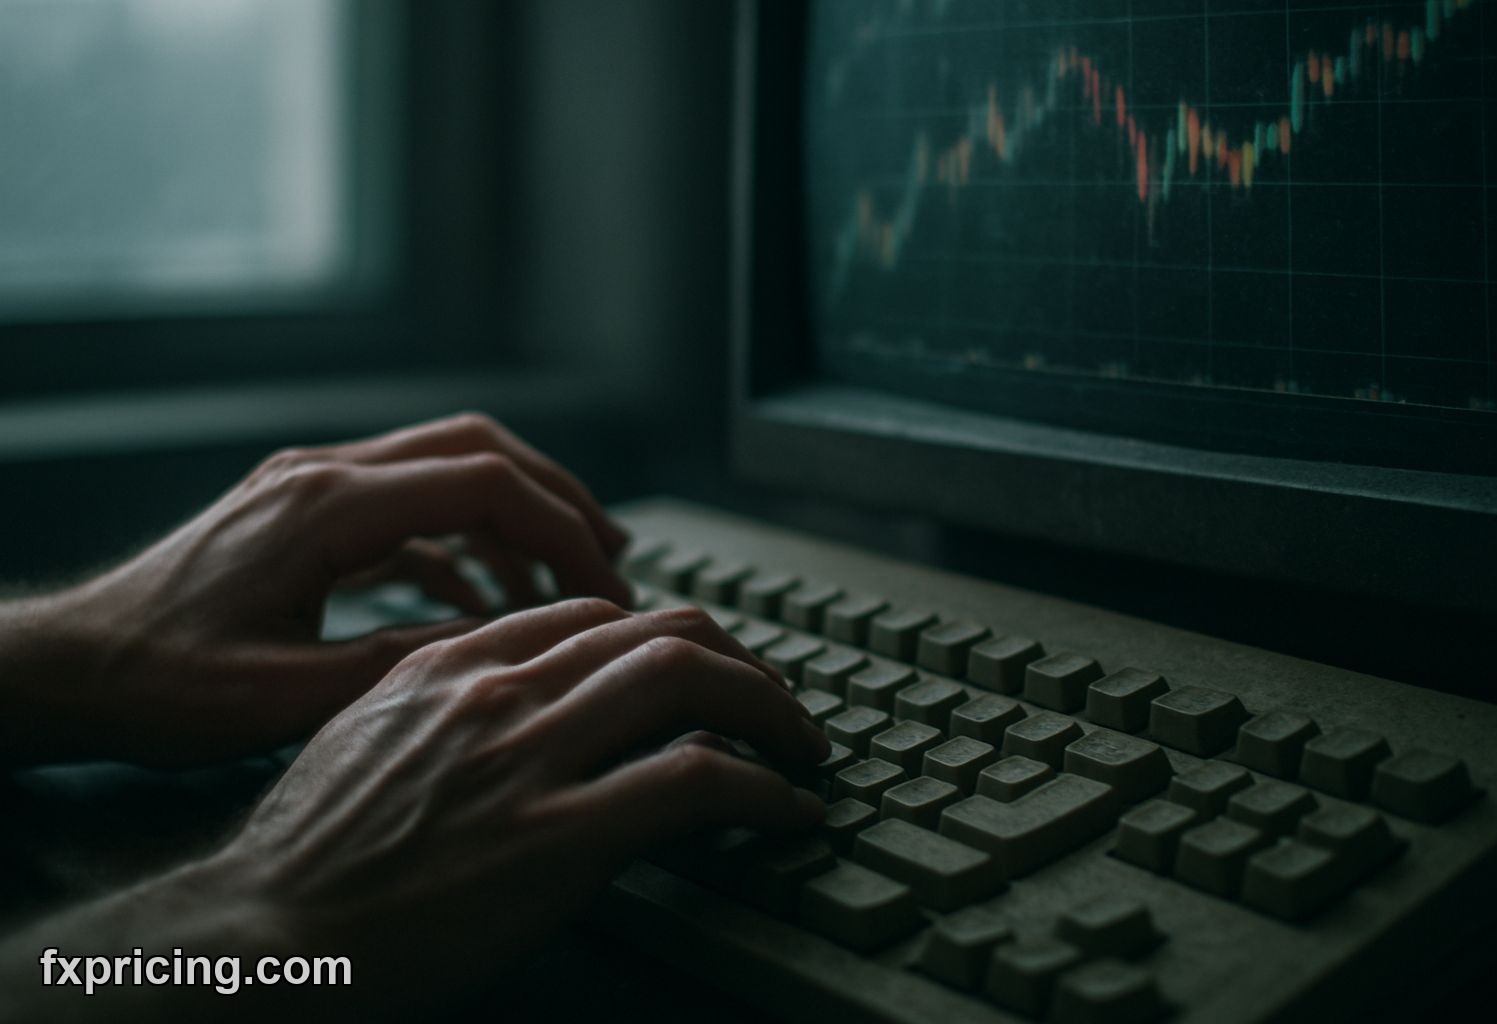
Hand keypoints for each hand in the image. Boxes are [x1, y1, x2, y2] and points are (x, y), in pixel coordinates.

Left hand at [0, 413, 630, 766]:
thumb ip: (404, 662)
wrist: (75, 666)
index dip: (563, 529)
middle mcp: (323, 475)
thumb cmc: (159, 683)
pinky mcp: (306, 511)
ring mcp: (312, 485)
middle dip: (558, 500)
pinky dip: (463, 544)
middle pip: (477, 449)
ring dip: (516, 517)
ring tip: (568, 579)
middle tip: (611, 558)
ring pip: (448, 468)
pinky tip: (487, 601)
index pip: (484, 484)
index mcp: (324, 507)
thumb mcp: (289, 696)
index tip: (606, 584)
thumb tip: (502, 644)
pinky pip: (410, 507)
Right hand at [206, 600, 827, 1001]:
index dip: (668, 637)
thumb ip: (446, 700)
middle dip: (740, 659)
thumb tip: (520, 694)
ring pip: (690, 680)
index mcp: (453, 663)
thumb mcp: (366, 737)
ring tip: (804, 744)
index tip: (703, 671)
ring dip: (771, 708)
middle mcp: (500, 690)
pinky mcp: (559, 837)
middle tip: (776, 700)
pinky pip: (698, 781)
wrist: (262, 938)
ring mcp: (531, 757)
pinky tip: (792, 810)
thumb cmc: (305, 856)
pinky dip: (766, 788)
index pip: (596, 615)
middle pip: (661, 629)